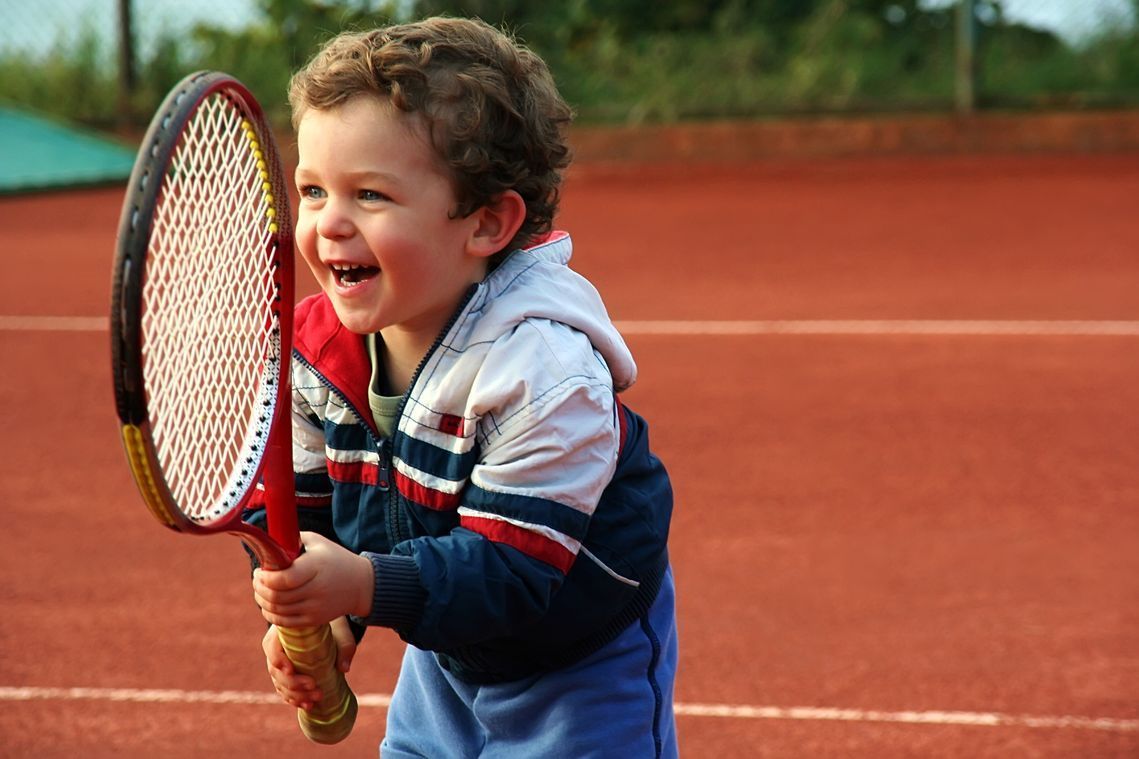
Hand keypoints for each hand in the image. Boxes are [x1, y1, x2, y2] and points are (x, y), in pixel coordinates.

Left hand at [252, 531, 374, 627]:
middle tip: (257, 579)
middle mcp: (316, 589)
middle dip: (259, 588)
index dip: (265, 577)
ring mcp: (315, 607)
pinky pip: (284, 622)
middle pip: (277, 596)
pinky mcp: (314, 620)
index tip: (259, 570)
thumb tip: (268, 541)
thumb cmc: (335, 559)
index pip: (284, 579)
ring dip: (262, 601)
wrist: (361, 585)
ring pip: (277, 610)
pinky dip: (271, 614)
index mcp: (316, 566)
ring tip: (260, 590)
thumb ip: (293, 539)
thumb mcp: (318, 542)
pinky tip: (268, 605)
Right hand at [262, 618, 357, 709]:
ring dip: (296, 694)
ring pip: (279, 683)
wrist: (334, 629)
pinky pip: (285, 691)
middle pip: (274, 669)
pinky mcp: (287, 677)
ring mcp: (280, 664)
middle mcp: (277, 648)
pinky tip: (309, 705)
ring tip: (316, 697)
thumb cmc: (335, 626)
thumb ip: (344, 646)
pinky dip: (295, 699)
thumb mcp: (343, 630)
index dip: (278, 659)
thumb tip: (344, 668)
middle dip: (293, 682)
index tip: (291, 670)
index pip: (271, 645)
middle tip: (313, 685)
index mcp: (284, 631)